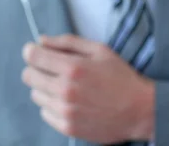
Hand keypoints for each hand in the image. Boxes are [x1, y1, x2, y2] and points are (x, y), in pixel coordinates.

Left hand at [21, 34, 154, 142]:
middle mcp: (65, 90)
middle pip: (29, 76)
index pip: (32, 57)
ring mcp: (65, 111)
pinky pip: (44, 112)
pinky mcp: (67, 127)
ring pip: (35, 95)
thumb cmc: (121, 77)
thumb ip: (68, 42)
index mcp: (73, 68)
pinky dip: (53, 105)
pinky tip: (70, 101)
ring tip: (66, 86)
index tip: (36, 52)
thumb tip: (41, 40)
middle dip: (38, 68)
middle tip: (53, 69)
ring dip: (45, 88)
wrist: (139, 110)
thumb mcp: (100, 50)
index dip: (32, 51)